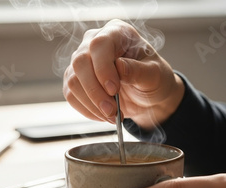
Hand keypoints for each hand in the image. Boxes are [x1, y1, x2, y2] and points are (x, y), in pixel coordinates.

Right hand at [63, 19, 184, 129]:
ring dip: (92, 104)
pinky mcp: (75, 80)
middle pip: (80, 63)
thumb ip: (138, 70)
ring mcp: (82, 61)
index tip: (114, 90)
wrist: (147, 96)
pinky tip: (103, 115)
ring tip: (112, 116)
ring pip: (73, 82)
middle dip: (95, 92)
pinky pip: (71, 96)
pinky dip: (87, 110)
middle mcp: (94, 42)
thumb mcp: (154, 75)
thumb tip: (119, 66)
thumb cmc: (154, 79)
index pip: (99, 45)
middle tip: (112, 111)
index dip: (103, 68)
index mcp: (117, 32)